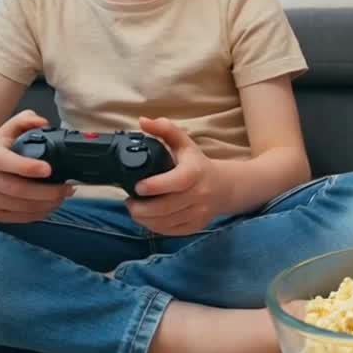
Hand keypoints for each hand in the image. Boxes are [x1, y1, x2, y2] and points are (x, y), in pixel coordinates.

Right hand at [0, 110, 73, 222]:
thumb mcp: (8, 130)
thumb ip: (26, 121)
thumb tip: (42, 122)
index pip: (3, 162)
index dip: (26, 167)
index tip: (48, 168)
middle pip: (16, 189)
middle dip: (47, 191)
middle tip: (67, 187)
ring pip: (20, 206)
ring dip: (47, 204)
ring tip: (63, 196)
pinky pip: (19, 218)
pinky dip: (39, 214)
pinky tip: (51, 206)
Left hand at [125, 116, 223, 235]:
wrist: (224, 187)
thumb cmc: (197, 164)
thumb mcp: (185, 144)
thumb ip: (165, 130)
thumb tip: (142, 121)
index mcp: (195, 172)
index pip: (176, 182)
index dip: (155, 186)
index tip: (137, 187)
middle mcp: (199, 195)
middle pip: (166, 207)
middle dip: (141, 208)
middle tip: (129, 201)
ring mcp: (198, 213)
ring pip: (166, 222)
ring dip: (144, 219)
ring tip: (135, 209)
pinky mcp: (195, 226)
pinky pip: (171, 231)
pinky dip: (155, 227)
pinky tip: (147, 218)